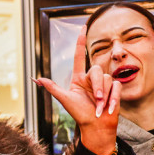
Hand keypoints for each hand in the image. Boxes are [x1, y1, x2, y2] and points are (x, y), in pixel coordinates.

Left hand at [33, 28, 119, 154]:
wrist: (96, 127)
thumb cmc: (80, 114)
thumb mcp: (65, 100)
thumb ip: (52, 88)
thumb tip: (37, 79)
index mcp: (79, 78)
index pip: (80, 56)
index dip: (81, 41)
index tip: (83, 27)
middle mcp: (91, 79)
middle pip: (97, 71)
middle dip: (98, 86)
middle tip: (96, 100)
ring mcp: (104, 84)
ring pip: (108, 79)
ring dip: (104, 95)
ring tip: (101, 108)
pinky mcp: (114, 90)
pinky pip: (116, 86)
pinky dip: (113, 98)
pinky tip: (109, 109)